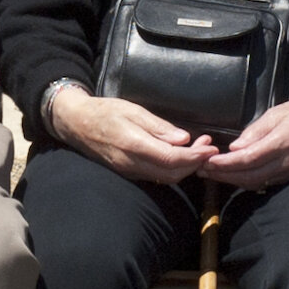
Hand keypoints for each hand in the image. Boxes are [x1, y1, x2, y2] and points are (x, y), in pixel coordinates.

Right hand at [45, 85, 219, 185]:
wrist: (75, 123)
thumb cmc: (104, 111)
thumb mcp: (132, 110)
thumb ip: (158, 127)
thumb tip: (183, 139)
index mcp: (134, 145)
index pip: (172, 159)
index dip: (195, 156)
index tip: (212, 148)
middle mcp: (131, 163)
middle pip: (172, 174)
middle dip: (195, 163)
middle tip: (208, 146)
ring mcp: (129, 171)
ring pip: (165, 178)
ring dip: (185, 167)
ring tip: (198, 149)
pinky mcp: (128, 172)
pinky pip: (156, 176)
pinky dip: (172, 169)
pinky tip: (180, 155)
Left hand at [202, 95, 288, 190]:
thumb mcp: (278, 113)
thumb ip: (256, 131)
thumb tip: (235, 148)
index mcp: (282, 143)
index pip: (249, 160)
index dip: (226, 164)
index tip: (207, 162)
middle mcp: (286, 162)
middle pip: (250, 177)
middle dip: (224, 176)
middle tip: (202, 170)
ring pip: (256, 183)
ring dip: (233, 180)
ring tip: (212, 173)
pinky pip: (265, 182)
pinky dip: (246, 181)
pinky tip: (233, 175)